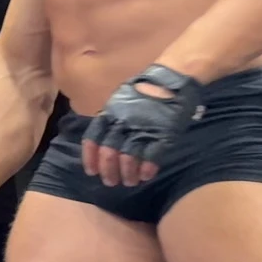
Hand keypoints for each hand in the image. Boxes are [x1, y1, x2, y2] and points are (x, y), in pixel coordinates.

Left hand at [81, 64, 203, 187]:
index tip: (91, 172)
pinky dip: (147, 169)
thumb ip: (111, 119)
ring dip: (128, 174)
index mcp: (109, 114)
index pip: (92, 140)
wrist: (171, 79)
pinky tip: (146, 176)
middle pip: (109, 153)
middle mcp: (122, 123)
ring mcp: (142, 129)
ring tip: (130, 182)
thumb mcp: (120, 101)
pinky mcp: (161, 134)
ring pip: (129, 158)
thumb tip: (103, 139)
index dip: (90, 158)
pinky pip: (151, 156)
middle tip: (111, 182)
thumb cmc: (144, 90)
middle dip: (108, 171)